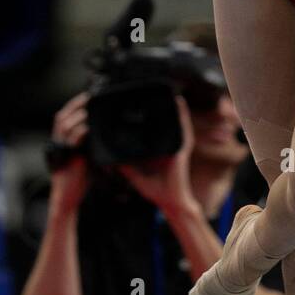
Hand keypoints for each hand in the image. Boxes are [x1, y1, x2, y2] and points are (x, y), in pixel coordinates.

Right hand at [48, 91, 90, 212]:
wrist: (68, 198)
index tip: (88, 95)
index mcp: (61, 140)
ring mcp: (62, 149)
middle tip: (91, 97)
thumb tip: (103, 128)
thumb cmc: (78, 177)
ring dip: (80, 115)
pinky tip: (91, 126)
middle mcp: (58, 142)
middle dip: (76, 105)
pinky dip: (82, 131)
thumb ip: (90, 141)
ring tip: (92, 109)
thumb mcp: (85, 155)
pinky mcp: (69, 157)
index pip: (63, 116)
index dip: (74, 104)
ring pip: (66, 125)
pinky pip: (73, 140)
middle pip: (62, 116)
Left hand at [117, 94, 197, 214]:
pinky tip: (179, 103)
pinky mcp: (181, 150)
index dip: (149, 120)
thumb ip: (125, 167)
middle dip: (162, 110)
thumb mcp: (135, 176)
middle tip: (154, 94)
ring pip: (176, 122)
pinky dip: (182, 115)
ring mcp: (177, 147)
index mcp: (160, 152)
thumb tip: (111, 158)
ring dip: (173, 108)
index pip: (155, 132)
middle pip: (166, 124)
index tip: (141, 107)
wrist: (171, 202)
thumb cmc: (157, 191)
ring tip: (168, 92)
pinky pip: (183, 129)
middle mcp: (169, 147)